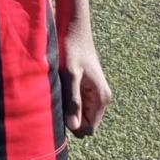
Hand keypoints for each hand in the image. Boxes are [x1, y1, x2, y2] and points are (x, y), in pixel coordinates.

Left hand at [59, 22, 110, 136]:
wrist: (74, 29)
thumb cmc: (72, 49)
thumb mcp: (70, 75)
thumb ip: (73, 101)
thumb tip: (74, 127)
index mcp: (101, 98)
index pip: (88, 129)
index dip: (73, 126)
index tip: (60, 110)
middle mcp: (102, 98)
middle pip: (84, 124)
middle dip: (69, 118)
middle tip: (57, 99)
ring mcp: (95, 94)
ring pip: (79, 115)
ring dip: (67, 109)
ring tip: (59, 90)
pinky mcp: (87, 89)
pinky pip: (77, 105)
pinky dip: (67, 101)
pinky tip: (60, 87)